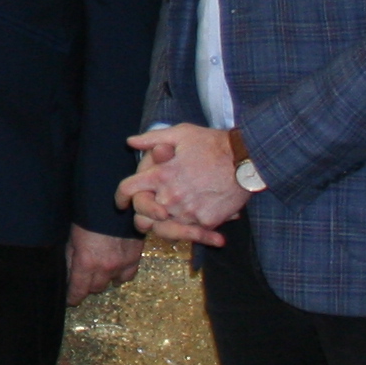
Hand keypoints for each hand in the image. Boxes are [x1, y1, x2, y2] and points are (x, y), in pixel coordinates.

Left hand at [65, 224, 143, 304]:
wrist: (111, 202)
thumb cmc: (87, 217)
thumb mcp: (71, 238)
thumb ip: (69, 258)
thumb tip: (67, 275)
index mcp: (86, 263)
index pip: (78, 291)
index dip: (72, 298)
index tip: (70, 300)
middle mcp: (105, 268)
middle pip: (95, 288)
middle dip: (87, 286)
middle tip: (82, 279)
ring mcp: (122, 264)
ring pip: (110, 284)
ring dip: (103, 280)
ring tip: (98, 271)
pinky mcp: (134, 258)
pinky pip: (127, 276)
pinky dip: (120, 275)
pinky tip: (115, 270)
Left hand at [118, 124, 248, 246]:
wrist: (245, 159)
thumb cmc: (212, 143)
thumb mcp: (181, 133)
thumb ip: (152, 139)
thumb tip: (130, 142)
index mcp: (160, 175)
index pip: (128, 190)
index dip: (120, 197)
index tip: (121, 203)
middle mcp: (170, 197)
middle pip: (142, 218)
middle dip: (142, 216)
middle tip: (147, 214)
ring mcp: (188, 212)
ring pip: (165, 229)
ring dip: (165, 224)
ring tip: (171, 218)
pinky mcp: (206, 222)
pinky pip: (191, 232)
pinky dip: (191, 228)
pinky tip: (195, 220)